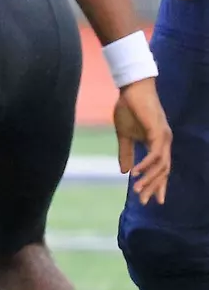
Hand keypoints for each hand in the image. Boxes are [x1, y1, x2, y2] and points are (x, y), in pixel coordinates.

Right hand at [115, 78, 171, 205]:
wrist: (131, 88)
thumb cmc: (128, 108)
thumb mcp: (124, 135)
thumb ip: (125, 153)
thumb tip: (124, 171)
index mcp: (158, 143)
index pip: (161, 169)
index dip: (158, 185)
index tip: (153, 201)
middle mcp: (164, 142)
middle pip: (163, 171)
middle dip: (154, 187)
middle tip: (145, 201)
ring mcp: (163, 137)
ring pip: (161, 166)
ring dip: (149, 179)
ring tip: (137, 190)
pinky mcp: (157, 132)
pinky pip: (155, 154)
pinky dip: (146, 165)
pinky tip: (135, 173)